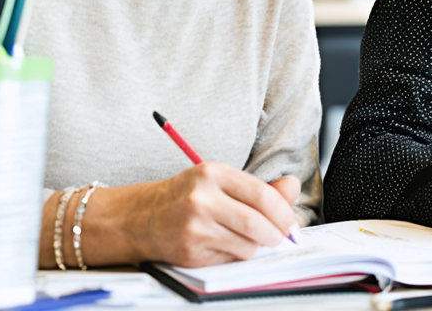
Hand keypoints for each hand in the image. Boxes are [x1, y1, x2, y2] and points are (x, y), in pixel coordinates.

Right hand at [45, 163, 302, 268]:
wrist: (139, 218)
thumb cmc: (184, 196)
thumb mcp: (219, 181)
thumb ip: (259, 186)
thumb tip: (292, 186)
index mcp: (212, 173)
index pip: (262, 195)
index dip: (284, 212)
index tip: (291, 222)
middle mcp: (202, 199)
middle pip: (257, 224)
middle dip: (277, 235)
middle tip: (282, 237)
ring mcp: (194, 227)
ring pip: (246, 245)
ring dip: (256, 246)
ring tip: (249, 239)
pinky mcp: (190, 251)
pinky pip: (229, 259)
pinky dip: (236, 255)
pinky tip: (225, 245)